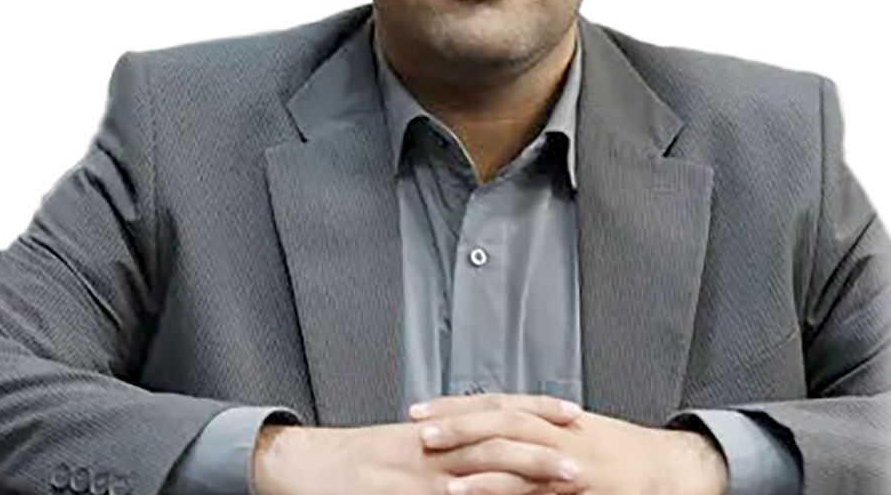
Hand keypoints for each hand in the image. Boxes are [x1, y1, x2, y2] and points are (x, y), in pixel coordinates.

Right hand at [251, 397, 581, 494]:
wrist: (305, 468)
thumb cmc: (353, 460)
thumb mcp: (404, 444)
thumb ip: (443, 443)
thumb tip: (480, 451)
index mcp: (435, 429)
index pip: (494, 409)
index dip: (534, 409)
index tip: (571, 412)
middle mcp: (434, 447)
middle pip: (500, 435)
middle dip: (546, 444)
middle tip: (585, 453)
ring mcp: (423, 476)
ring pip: (487, 468)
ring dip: (532, 474)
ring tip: (568, 480)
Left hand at [413, 394, 728, 494]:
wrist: (665, 467)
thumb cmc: (615, 452)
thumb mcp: (569, 431)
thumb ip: (531, 429)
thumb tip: (485, 431)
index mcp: (549, 416)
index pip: (493, 403)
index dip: (455, 406)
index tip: (420, 410)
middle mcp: (556, 431)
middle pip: (498, 420)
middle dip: (457, 424)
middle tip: (419, 430)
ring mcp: (568, 461)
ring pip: (516, 455)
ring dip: (476, 465)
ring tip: (440, 475)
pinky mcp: (577, 489)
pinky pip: (538, 491)